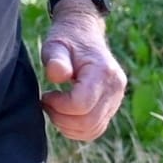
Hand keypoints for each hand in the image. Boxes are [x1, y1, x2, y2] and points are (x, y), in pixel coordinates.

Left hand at [39, 3, 126, 140]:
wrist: (84, 33)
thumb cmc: (66, 38)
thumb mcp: (55, 44)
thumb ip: (55, 59)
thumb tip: (56, 75)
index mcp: (103, 71)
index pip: (82, 104)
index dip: (59, 106)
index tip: (46, 94)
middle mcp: (115, 87)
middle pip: (88, 121)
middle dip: (61, 118)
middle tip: (46, 103)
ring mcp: (117, 98)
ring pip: (93, 129)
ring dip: (68, 126)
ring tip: (54, 108)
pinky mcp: (112, 105)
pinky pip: (96, 128)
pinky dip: (77, 128)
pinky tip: (64, 114)